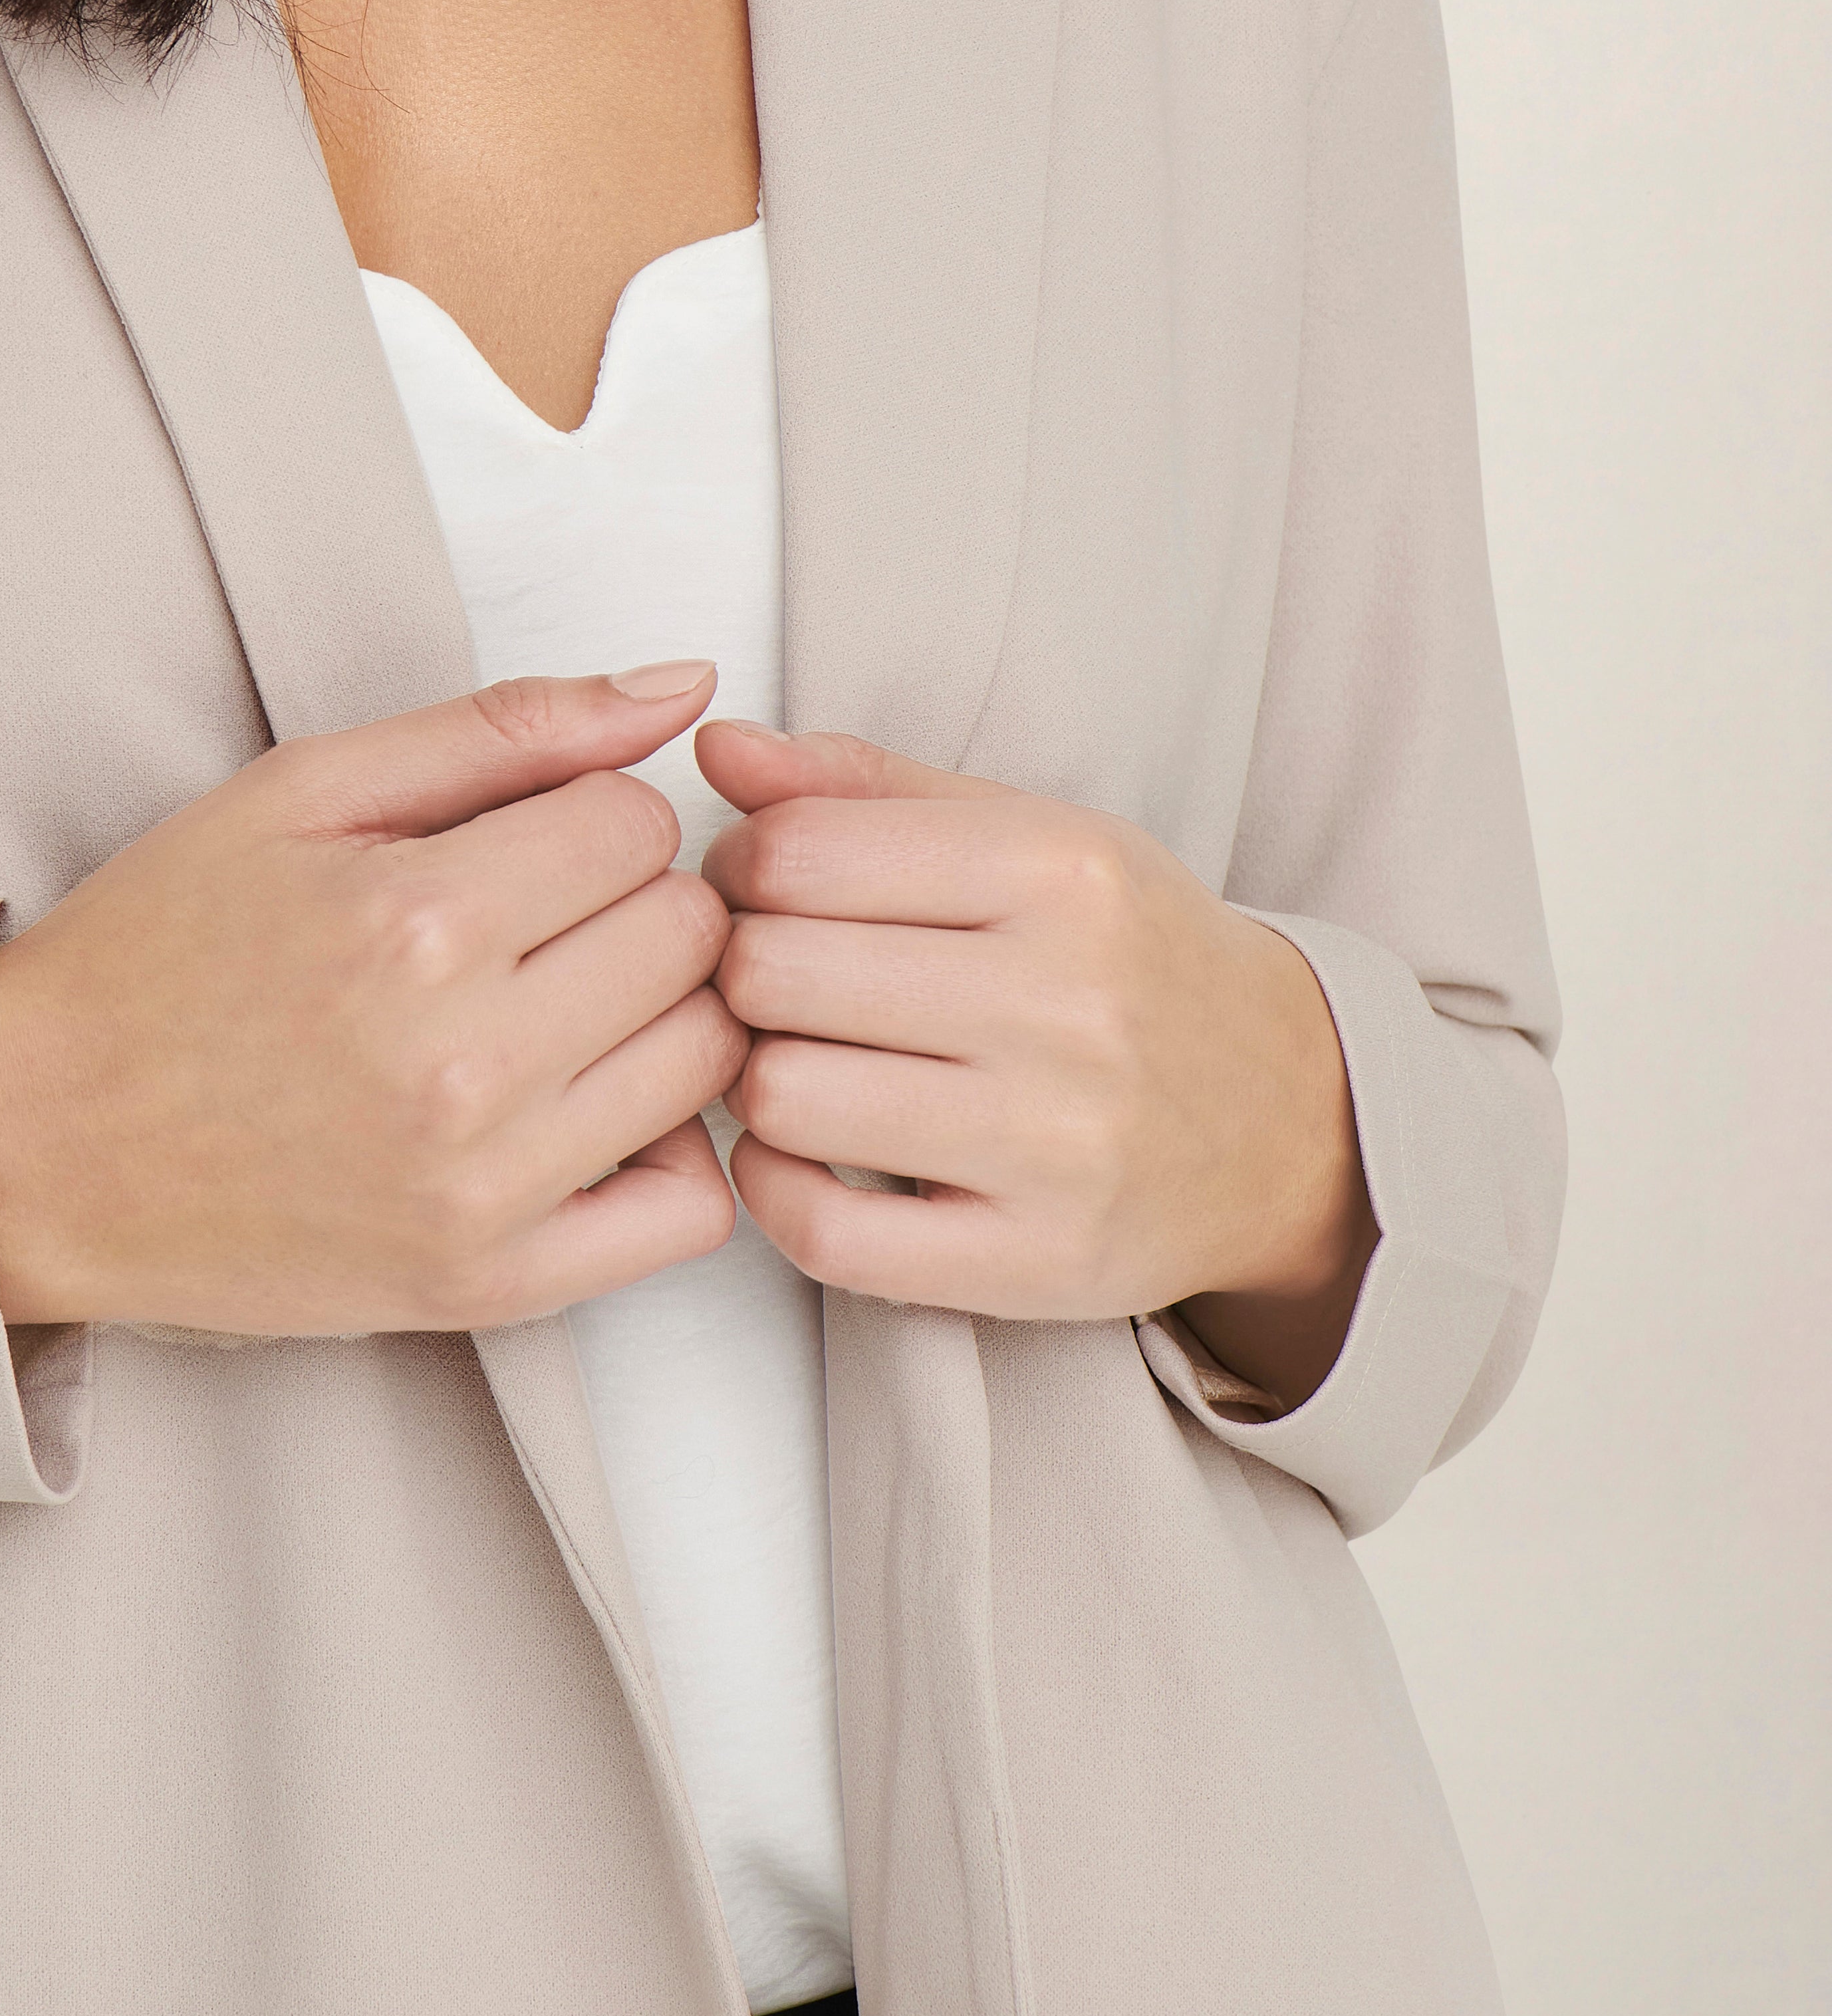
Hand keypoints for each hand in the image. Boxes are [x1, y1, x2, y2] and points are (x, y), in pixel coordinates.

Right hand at [0, 667, 748, 1335]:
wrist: (37, 1138)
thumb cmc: (160, 948)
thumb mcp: (303, 789)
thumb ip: (503, 726)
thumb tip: (682, 686)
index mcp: (415, 918)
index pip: (635, 823)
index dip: (588, 811)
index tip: (524, 838)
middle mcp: (463, 1061)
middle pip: (688, 938)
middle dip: (633, 902)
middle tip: (542, 916)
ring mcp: (481, 1188)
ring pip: (707, 1063)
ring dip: (655, 1016)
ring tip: (560, 1002)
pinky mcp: (488, 1287)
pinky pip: (685, 1210)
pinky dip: (666, 1149)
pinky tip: (584, 1107)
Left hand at [696, 719, 1376, 1405]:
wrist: (1294, 1119)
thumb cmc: (1132, 958)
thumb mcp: (1029, 834)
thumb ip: (864, 785)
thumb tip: (720, 752)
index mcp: (1060, 871)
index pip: (795, 853)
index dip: (736, 869)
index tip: (754, 891)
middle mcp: (1066, 1004)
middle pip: (771, 971)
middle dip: (738, 970)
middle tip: (768, 981)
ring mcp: (1058, 1144)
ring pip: (782, 1097)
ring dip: (754, 1079)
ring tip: (797, 1059)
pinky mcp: (1037, 1263)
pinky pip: (825, 1233)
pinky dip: (773, 1190)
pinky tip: (799, 1154)